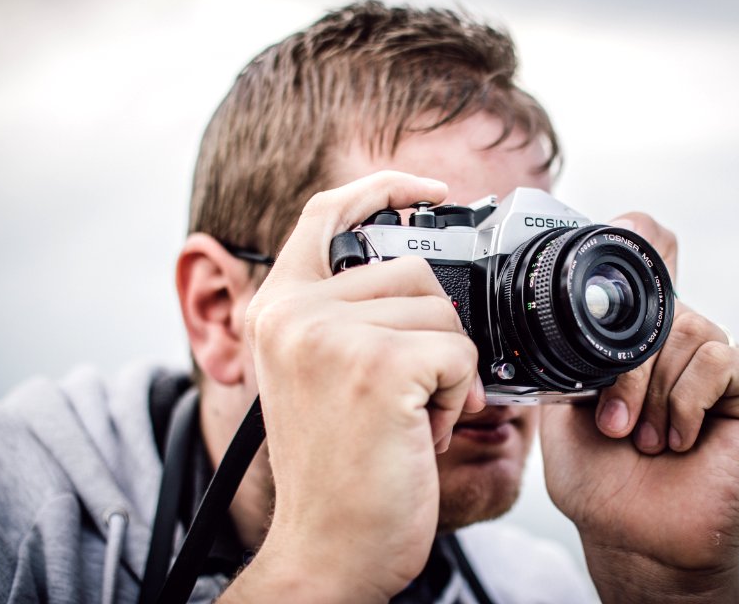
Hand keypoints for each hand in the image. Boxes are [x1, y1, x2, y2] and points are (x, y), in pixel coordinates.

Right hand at [229, 172, 484, 601]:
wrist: (330, 550)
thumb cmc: (341, 469)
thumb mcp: (325, 374)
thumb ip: (352, 313)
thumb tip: (425, 265)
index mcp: (278, 308)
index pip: (328, 214)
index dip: (383, 189)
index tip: (432, 191)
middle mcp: (294, 313)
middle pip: (413, 270)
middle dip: (435, 332)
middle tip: (411, 395)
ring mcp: (331, 336)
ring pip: (444, 312)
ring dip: (447, 368)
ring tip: (411, 417)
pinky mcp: (377, 366)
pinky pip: (459, 351)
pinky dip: (460, 394)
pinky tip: (425, 431)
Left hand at [539, 213, 738, 602]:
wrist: (633, 537)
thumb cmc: (599, 477)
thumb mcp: (564, 403)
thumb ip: (572, 352)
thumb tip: (573, 300)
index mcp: (640, 339)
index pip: (653, 259)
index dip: (640, 238)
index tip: (614, 264)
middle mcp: (683, 342)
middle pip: (661, 307)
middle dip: (626, 370)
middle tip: (616, 424)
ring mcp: (723, 363)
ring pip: (689, 330)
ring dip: (654, 392)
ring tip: (645, 438)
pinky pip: (720, 359)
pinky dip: (687, 400)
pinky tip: (679, 438)